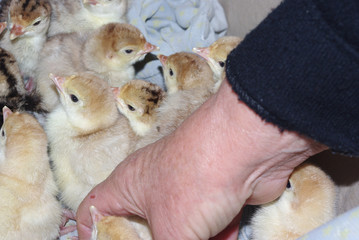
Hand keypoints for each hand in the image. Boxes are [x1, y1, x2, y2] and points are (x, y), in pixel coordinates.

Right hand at [76, 80, 325, 239]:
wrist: (247, 150)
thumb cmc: (194, 184)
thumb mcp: (170, 231)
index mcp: (127, 185)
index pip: (92, 208)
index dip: (88, 232)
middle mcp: (153, 185)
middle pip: (138, 225)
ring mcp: (187, 190)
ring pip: (178, 228)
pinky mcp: (217, 196)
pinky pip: (209, 225)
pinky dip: (214, 238)